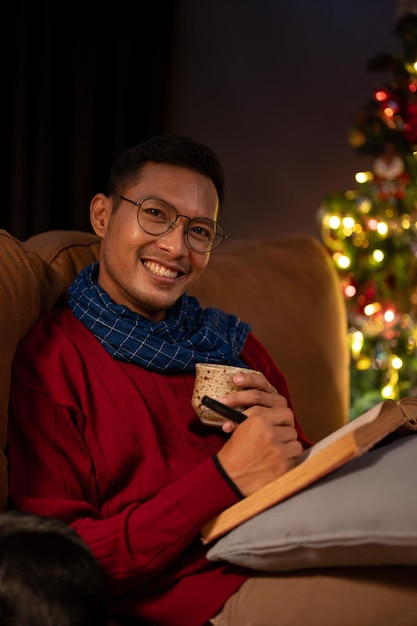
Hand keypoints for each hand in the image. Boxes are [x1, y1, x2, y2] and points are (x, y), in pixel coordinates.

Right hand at [216, 370, 302, 495]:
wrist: (228, 477)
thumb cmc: (233, 454)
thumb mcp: (242, 428)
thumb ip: (262, 420)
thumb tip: (278, 419)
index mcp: (259, 421)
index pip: (286, 413)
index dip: (284, 421)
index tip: (282, 425)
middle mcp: (271, 434)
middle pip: (292, 431)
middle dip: (285, 436)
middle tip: (276, 442)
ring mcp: (278, 452)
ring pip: (296, 445)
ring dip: (288, 449)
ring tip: (276, 453)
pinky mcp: (283, 468)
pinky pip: (294, 461)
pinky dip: (287, 462)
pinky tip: (275, 464)